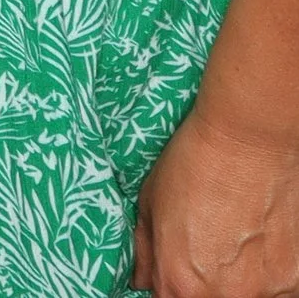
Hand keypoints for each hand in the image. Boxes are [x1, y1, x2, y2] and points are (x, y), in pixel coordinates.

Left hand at [134, 103, 298, 295]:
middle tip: (212, 250)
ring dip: (241, 282)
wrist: (248, 142)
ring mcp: (265, 294)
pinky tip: (260, 242)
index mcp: (180, 284)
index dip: (172, 286)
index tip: (178, 270)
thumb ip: (146, 251)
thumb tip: (140, 280)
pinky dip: (268, 276)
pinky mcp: (296, 283)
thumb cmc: (192, 165)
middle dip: (206, 284)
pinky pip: (277, 292)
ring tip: (237, 242)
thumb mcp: (151, 203)